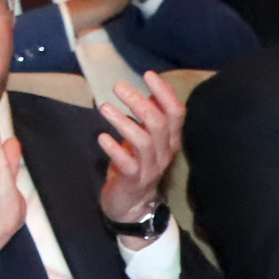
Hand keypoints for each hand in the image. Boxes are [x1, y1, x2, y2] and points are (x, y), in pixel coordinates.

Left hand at [91, 72, 185, 242]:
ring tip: (104, 107)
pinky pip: (128, 164)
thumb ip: (148, 118)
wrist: (131, 204)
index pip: (176, 113)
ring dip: (124, 122)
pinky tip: (102, 137)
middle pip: (159, 124)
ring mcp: (150, 167)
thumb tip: (149, 90)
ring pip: (144, 142)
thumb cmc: (135, 164)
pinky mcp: (134, 180)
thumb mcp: (144, 138)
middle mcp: (164, 152)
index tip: (149, 74)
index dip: (165, 93)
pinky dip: (115, 149)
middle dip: (139, 103)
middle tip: (118, 87)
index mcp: (169, 139)